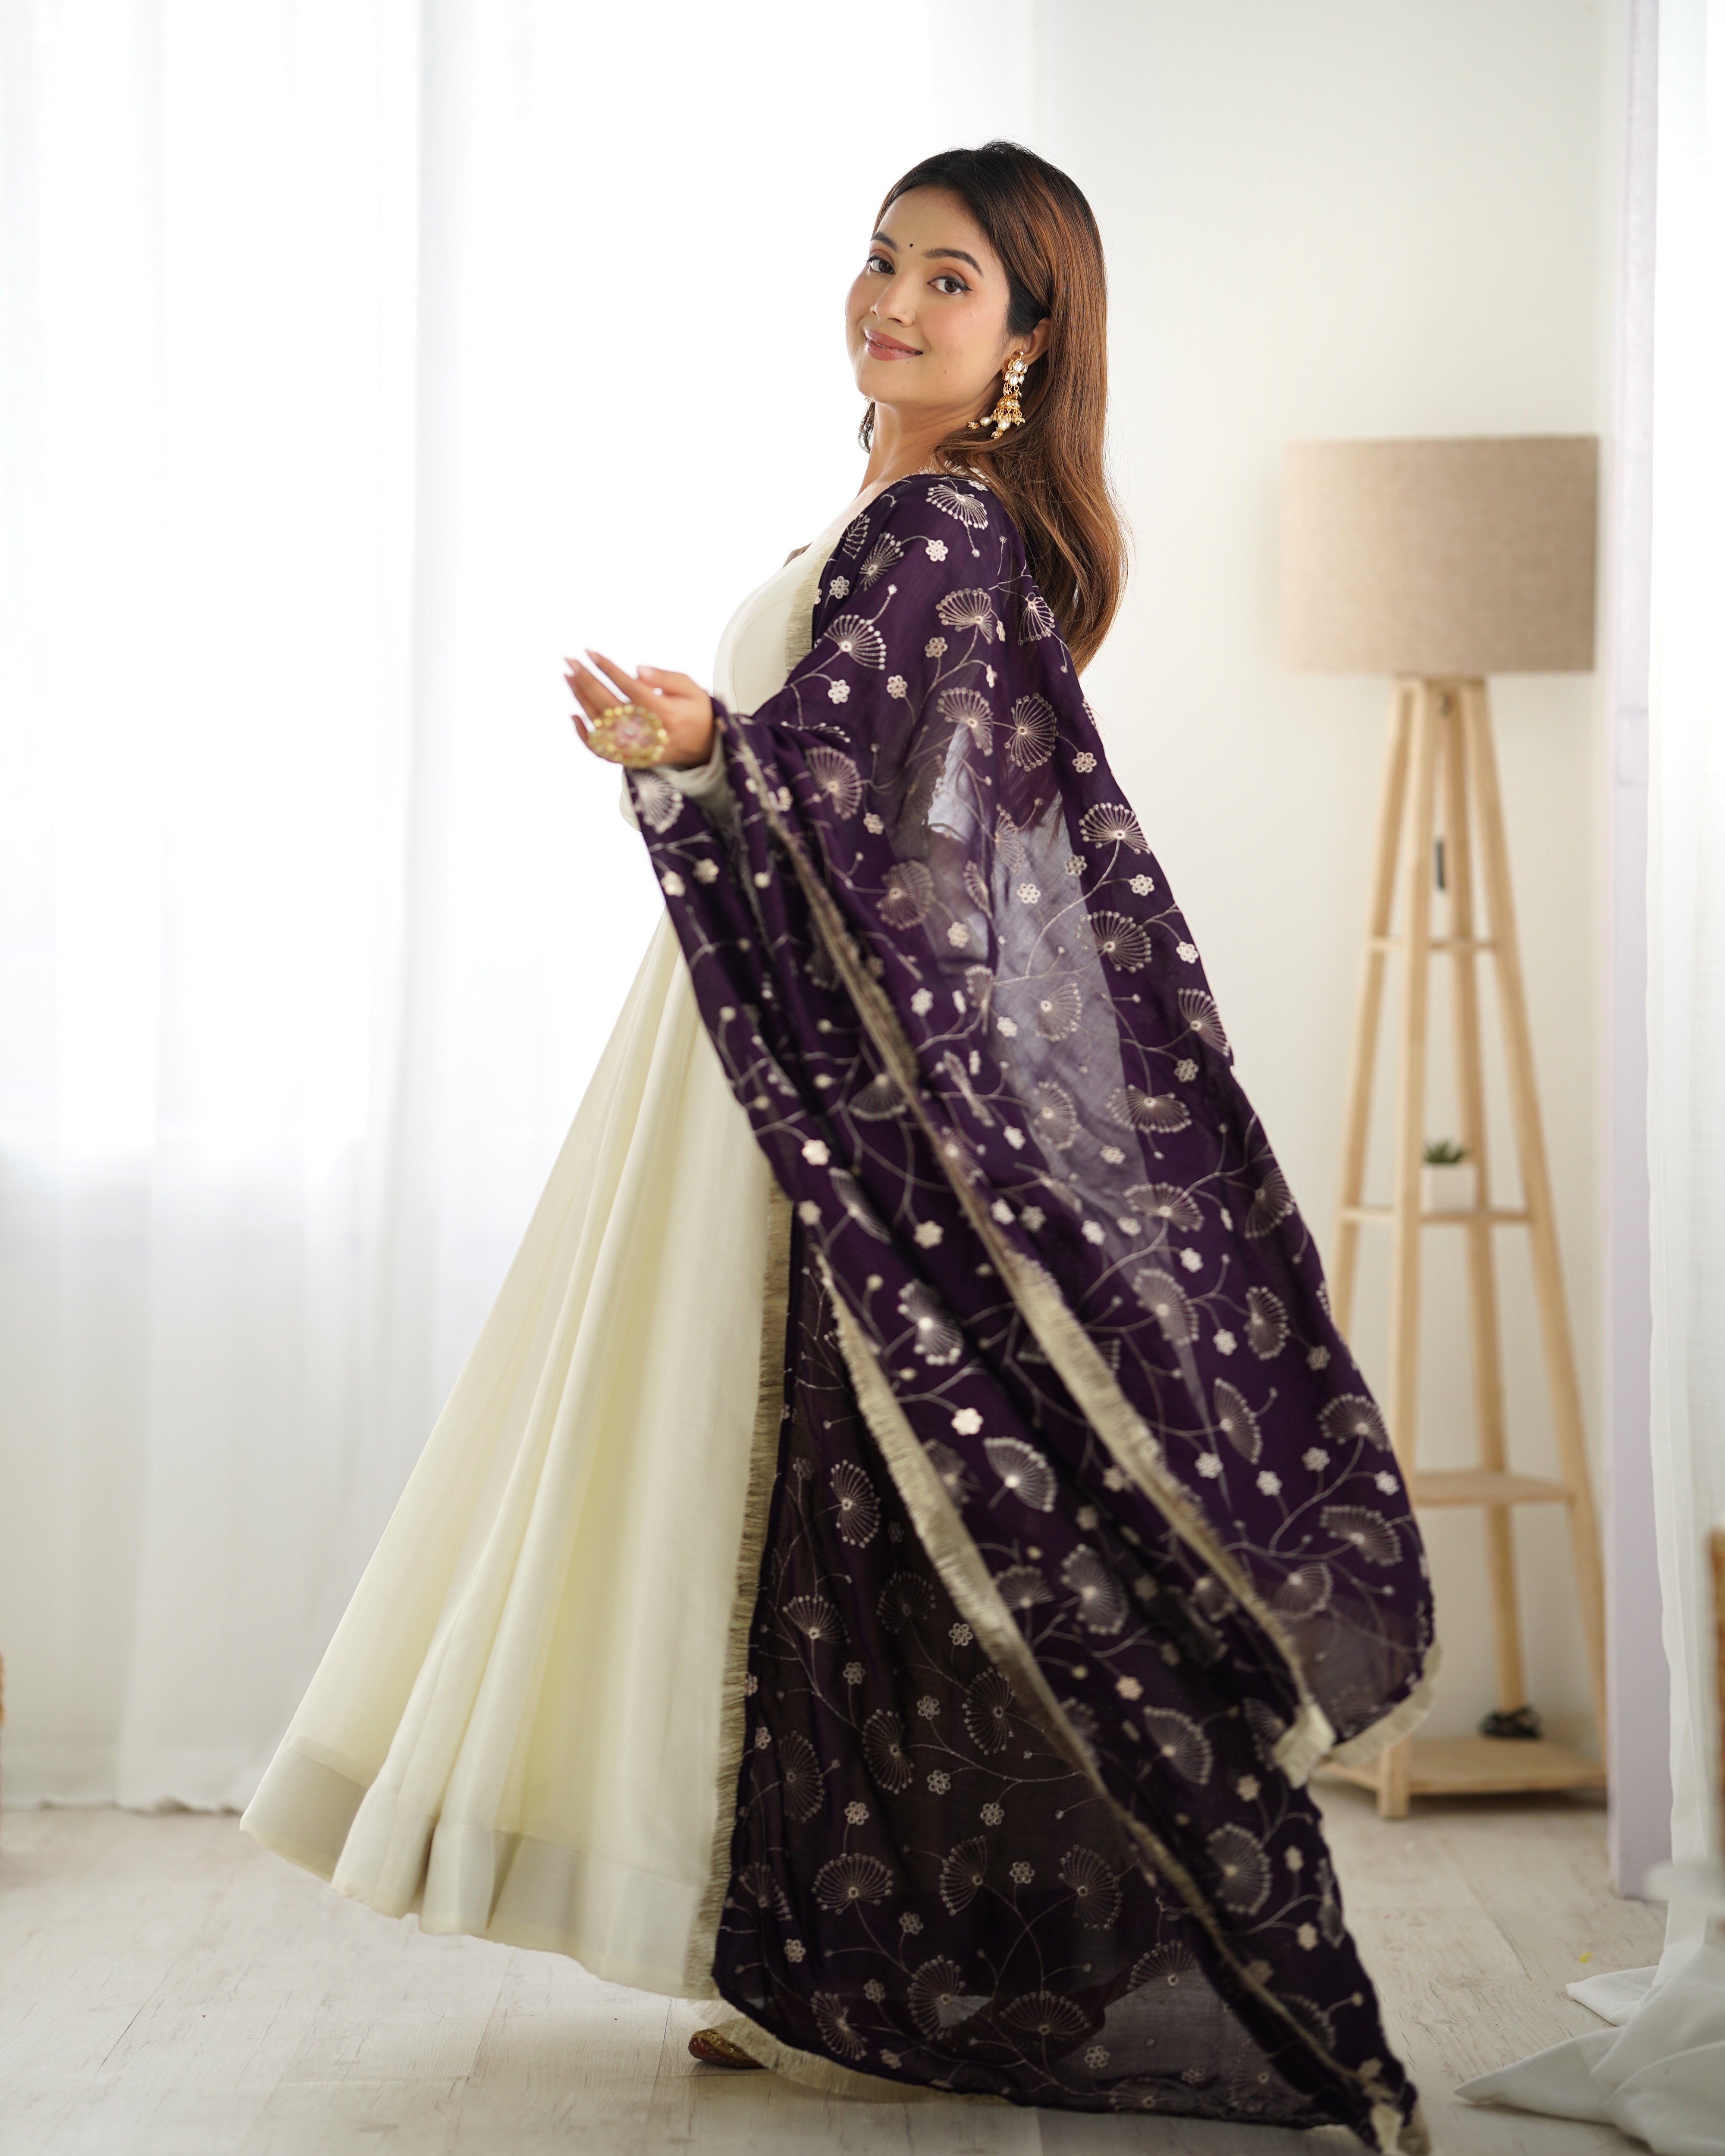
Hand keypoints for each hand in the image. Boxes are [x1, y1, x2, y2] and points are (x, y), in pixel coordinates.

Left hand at [563, 650, 714, 768]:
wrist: (704, 749)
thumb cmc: (695, 712)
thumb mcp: (692, 689)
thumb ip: (666, 678)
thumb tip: (636, 669)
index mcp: (666, 713)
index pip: (629, 687)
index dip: (608, 669)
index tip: (590, 653)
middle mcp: (648, 733)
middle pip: (609, 704)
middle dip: (586, 680)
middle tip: (570, 661)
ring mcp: (637, 748)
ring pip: (600, 724)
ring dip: (581, 699)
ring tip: (569, 676)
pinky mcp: (630, 758)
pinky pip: (600, 751)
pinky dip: (584, 735)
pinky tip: (573, 715)